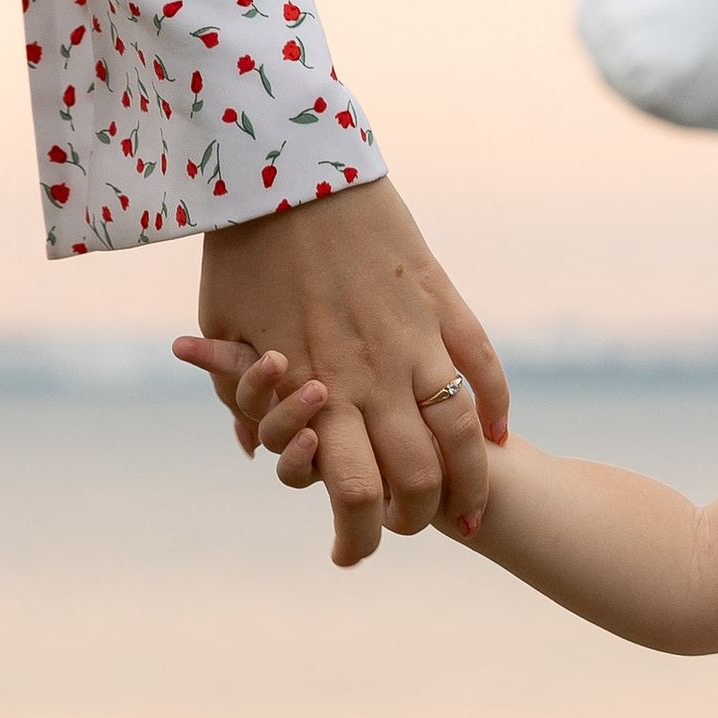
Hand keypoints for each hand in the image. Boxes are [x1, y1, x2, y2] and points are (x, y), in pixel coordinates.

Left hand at [177, 180, 507, 566]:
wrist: (291, 166)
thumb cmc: (243, 250)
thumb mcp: (223, 326)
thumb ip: (239, 394)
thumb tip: (251, 447)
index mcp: (315, 388)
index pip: (352, 492)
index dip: (359, 535)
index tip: (354, 550)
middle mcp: (372, 375)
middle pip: (419, 478)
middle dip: (421, 517)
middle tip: (414, 525)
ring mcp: (416, 339)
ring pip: (463, 432)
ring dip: (471, 476)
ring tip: (467, 495)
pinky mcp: (444, 303)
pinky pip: (484, 368)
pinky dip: (493, 409)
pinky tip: (492, 434)